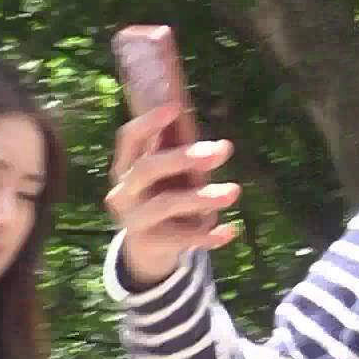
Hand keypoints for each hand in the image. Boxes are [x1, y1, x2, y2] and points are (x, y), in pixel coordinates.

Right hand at [105, 107, 240, 287]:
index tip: (176, 108)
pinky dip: (207, 235)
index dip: (149, 122)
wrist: (145, 251)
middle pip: (147, 169)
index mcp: (125, 166)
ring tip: (234, 191)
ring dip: (202, 197)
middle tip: (222, 149)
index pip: (129, 138)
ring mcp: (133, 220)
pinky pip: (181, 238)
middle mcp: (124, 191)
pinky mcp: (149, 244)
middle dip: (184, 157)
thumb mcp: (164, 177)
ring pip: (165, 204)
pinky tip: (230, 230)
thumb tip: (214, 137)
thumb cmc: (161, 198)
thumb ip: (177, 155)